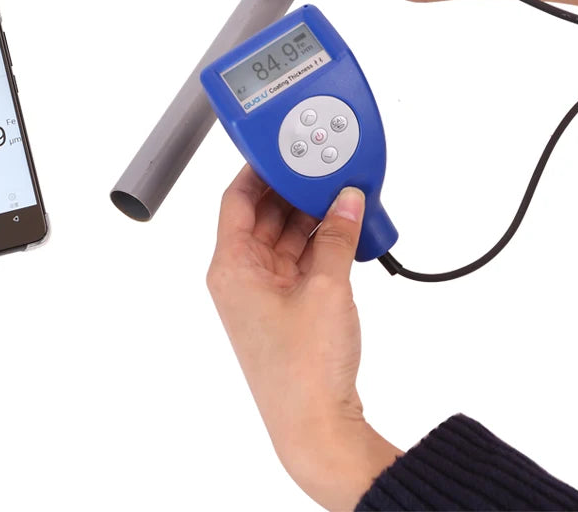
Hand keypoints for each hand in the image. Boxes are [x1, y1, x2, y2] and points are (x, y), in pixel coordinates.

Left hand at [207, 166, 401, 510]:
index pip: (237, 199)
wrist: (316, 429)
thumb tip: (346, 202)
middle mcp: (241, 277)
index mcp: (231, 267)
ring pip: (284, 238)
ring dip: (311, 219)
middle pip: (263, 216)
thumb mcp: (325, 288)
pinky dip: (320, 244)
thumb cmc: (302, 370)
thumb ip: (336, 237)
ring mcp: (263, 294)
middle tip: (325, 172)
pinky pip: (300, 261)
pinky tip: (344, 230)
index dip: (259, 170)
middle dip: (294, 193)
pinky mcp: (286, 308)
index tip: (283, 149)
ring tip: (341, 197)